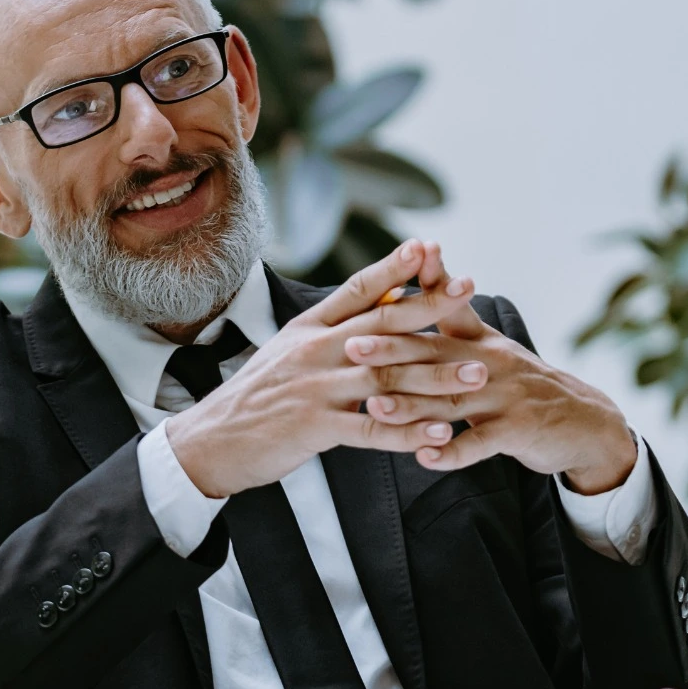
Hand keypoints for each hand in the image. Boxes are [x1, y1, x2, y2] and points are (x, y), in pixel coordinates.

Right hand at [166, 240, 479, 497]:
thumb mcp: (290, 349)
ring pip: (386, 378)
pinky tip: (441, 433)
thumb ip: (336, 326)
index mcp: (309, 329)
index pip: (357, 289)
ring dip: (435, 376)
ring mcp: (315, 388)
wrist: (210, 441)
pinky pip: (372, 430)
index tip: (429, 247)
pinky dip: (409, 433)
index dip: (394, 267)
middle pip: (382, 325)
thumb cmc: (259, 396)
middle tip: (470, 290)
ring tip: (477, 374)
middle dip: (430, 306)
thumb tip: (384, 296)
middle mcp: (315, 351)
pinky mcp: (314, 427)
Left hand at [339, 242, 639, 493]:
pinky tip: (425, 458)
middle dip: (392, 349)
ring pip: (451, 399)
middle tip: (351, 345)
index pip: (450, 304)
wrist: (585, 423)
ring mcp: (505, 397)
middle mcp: (491, 362)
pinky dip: (452, 453)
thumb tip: (404, 300)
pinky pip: (480, 444)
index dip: (430, 279)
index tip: (404, 257)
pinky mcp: (518, 431)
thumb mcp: (493, 352)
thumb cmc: (525, 387)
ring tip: (375, 406)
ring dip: (411, 405)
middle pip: (436, 353)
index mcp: (481, 341)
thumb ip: (454, 331)